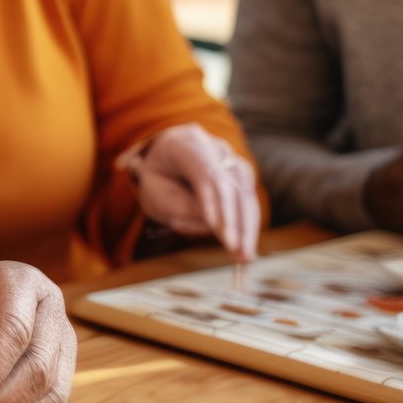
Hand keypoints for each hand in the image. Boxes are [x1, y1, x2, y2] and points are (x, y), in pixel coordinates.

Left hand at [130, 124, 261, 261]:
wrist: (167, 158)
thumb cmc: (157, 178)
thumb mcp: (154, 192)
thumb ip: (177, 204)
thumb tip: (214, 224)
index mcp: (186, 144)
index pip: (208, 174)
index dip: (218, 205)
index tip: (223, 235)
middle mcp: (215, 148)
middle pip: (233, 185)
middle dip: (237, 223)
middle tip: (239, 254)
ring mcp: (232, 160)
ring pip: (246, 194)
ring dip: (248, 229)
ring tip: (245, 258)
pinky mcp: (242, 176)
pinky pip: (248, 201)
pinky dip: (248, 225)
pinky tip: (246, 248)